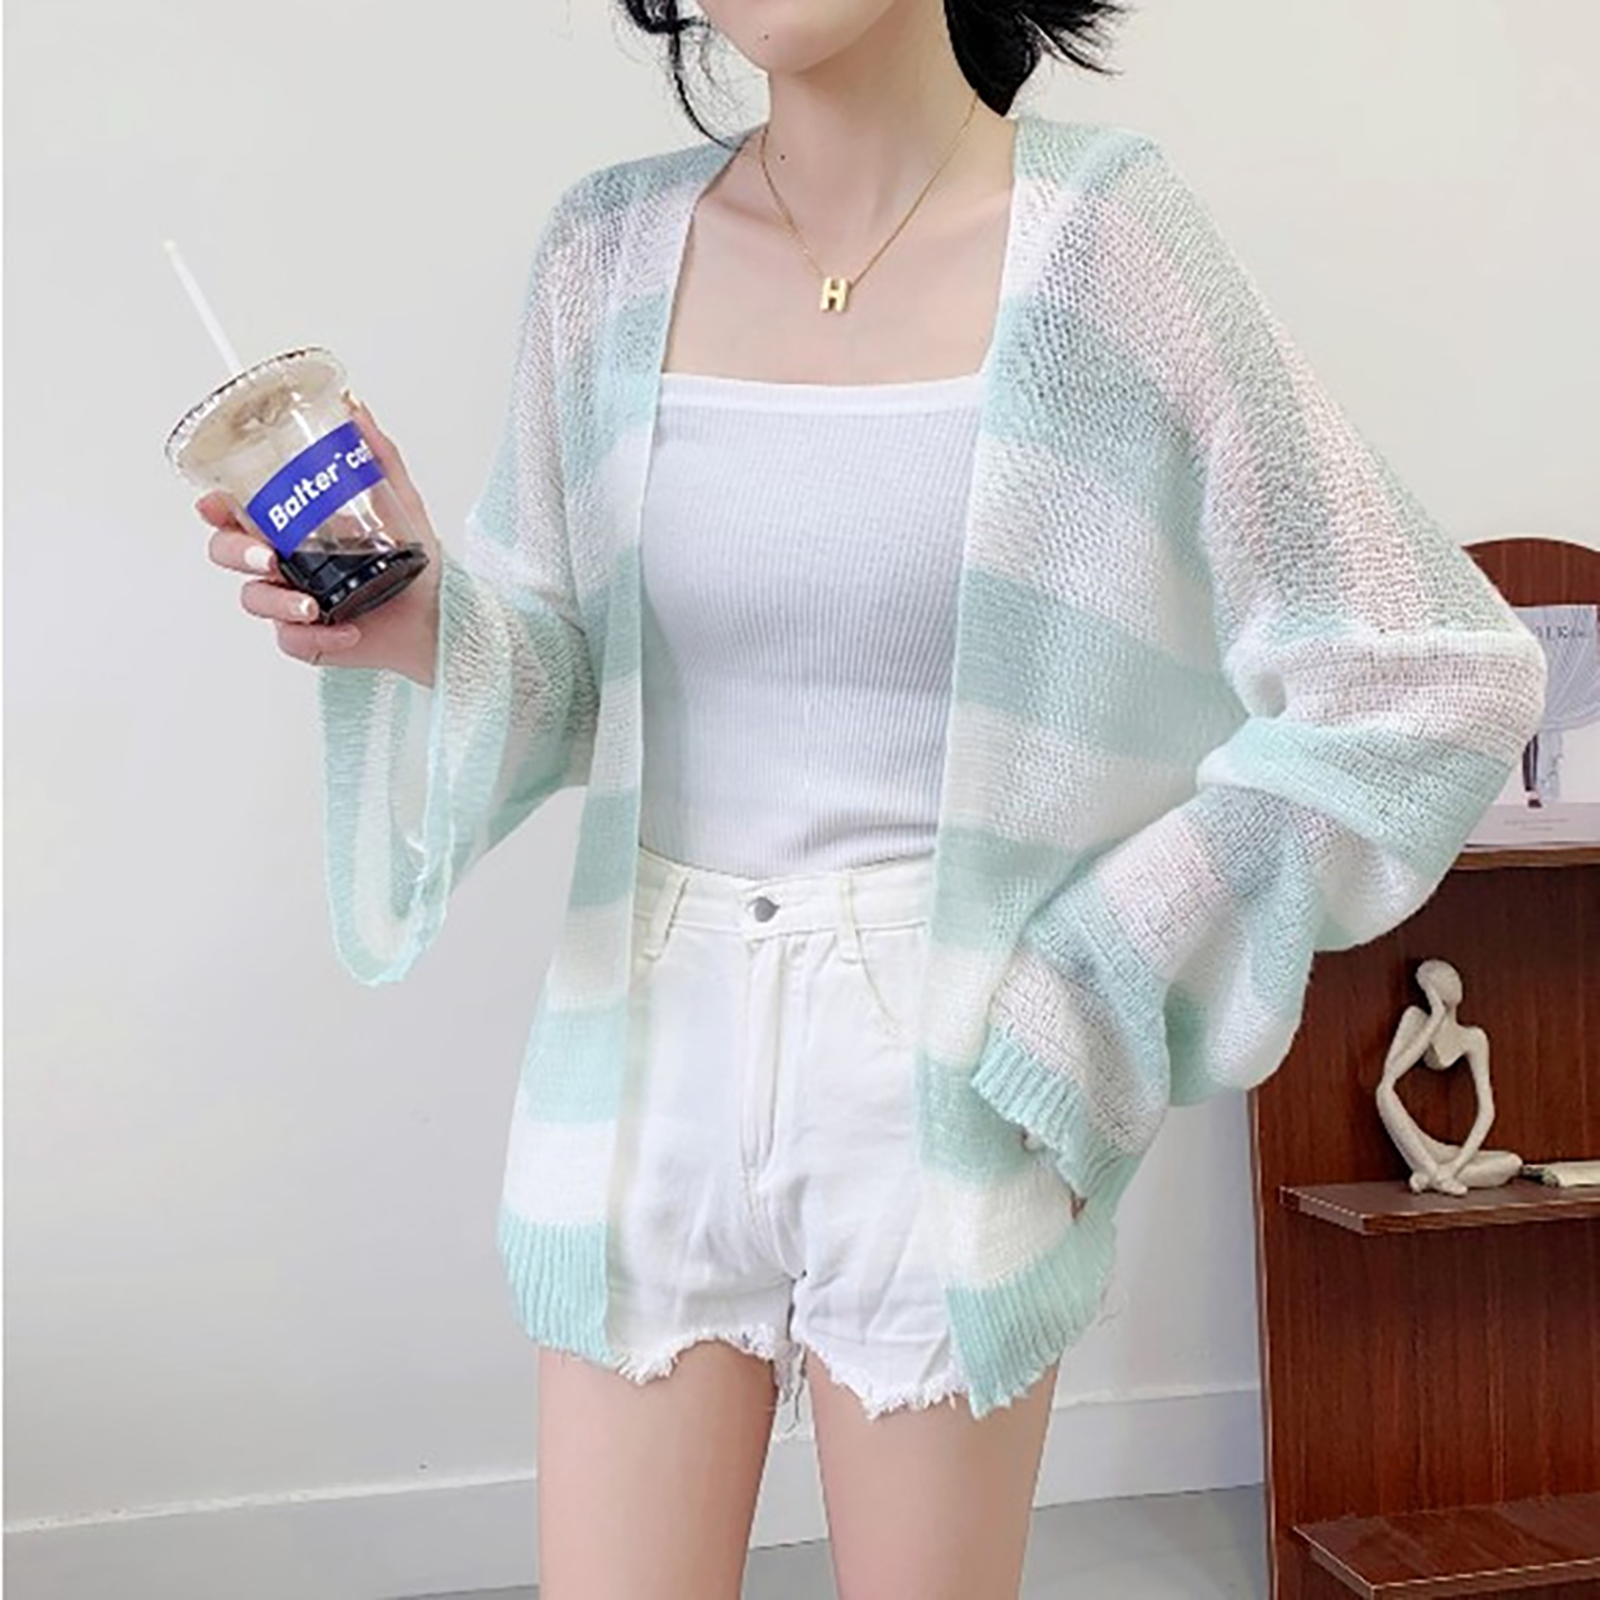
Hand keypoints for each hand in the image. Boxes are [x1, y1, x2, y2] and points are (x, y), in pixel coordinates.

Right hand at [200, 395, 441, 685]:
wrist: (442, 611)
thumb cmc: (416, 559)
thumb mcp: (398, 499)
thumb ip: (376, 455)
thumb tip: (356, 408)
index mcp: (293, 528)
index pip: (237, 515)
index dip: (216, 509)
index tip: (213, 505)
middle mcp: (286, 564)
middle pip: (228, 554)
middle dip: (237, 553)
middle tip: (268, 557)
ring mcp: (293, 602)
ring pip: (254, 600)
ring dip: (277, 602)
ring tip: (313, 606)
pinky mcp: (311, 639)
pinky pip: (292, 642)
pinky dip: (318, 639)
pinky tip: (348, 630)